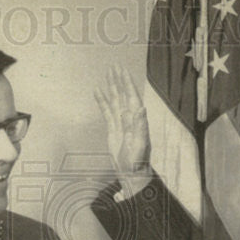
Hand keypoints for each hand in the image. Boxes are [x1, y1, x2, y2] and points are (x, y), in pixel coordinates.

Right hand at [94, 65, 152, 197]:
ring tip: (107, 74)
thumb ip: (140, 126)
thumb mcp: (141, 144)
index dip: (127, 83)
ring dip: (111, 87)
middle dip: (119, 80)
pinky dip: (102, 101)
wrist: (132, 172)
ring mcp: (121, 122)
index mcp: (136, 118)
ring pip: (115, 100)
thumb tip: (141, 108)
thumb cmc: (138, 160)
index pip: (131, 96)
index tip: (122, 71)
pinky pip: (107, 111)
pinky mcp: (113, 129)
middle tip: (114, 66)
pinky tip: (98, 92)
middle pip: (123, 94)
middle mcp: (129, 117)